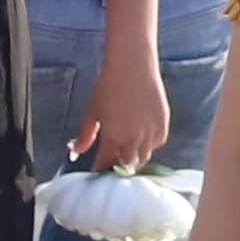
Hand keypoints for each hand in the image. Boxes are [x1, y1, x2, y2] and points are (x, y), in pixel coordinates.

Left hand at [74, 44, 168, 175]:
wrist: (133, 68)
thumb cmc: (108, 87)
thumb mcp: (92, 112)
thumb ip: (85, 135)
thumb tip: (77, 151)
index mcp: (114, 138)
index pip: (106, 163)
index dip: (100, 169)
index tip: (96, 171)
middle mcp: (134, 139)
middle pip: (127, 165)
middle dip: (118, 167)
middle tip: (112, 164)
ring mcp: (151, 133)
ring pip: (144, 157)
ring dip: (134, 158)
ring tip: (126, 154)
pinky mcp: (163, 125)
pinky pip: (156, 143)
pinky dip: (148, 146)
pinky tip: (140, 139)